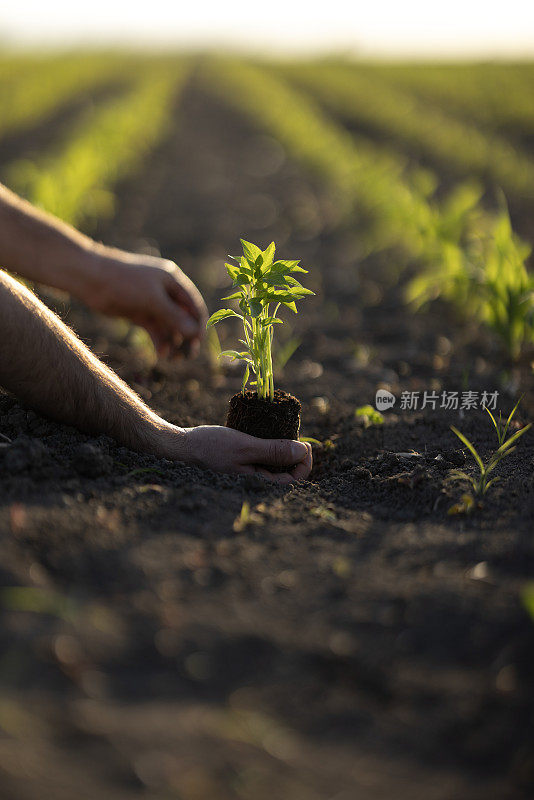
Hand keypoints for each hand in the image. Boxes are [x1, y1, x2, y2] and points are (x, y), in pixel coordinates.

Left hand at [84, 248, 207, 358]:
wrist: (91, 279)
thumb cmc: (124, 282)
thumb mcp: (153, 300)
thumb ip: (175, 317)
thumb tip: (195, 333)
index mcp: (173, 281)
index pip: (193, 305)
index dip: (198, 324)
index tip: (198, 342)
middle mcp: (165, 292)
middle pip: (183, 318)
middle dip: (186, 337)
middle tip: (188, 356)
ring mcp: (152, 303)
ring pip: (169, 327)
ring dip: (172, 343)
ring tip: (172, 360)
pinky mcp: (139, 314)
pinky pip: (155, 330)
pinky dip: (159, 342)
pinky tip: (160, 354)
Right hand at [157, 424, 312, 483]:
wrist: (184, 444)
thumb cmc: (212, 446)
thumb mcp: (246, 446)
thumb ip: (274, 450)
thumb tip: (303, 451)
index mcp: (259, 483)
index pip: (294, 479)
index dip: (304, 462)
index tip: (305, 444)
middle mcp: (257, 480)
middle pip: (288, 471)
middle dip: (296, 453)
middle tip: (295, 433)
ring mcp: (250, 470)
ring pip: (277, 462)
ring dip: (285, 448)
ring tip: (285, 430)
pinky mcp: (244, 460)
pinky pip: (265, 456)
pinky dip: (271, 444)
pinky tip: (269, 431)